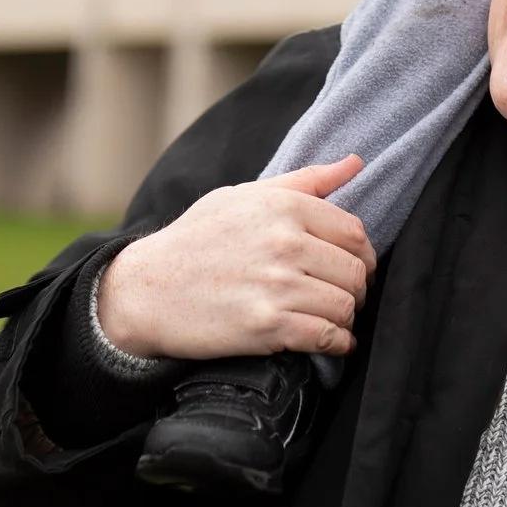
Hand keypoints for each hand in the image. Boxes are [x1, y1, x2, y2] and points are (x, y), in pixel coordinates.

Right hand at [96, 155, 375, 361]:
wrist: (145, 290)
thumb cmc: (195, 240)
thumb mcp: (243, 196)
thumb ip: (304, 181)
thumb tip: (355, 162)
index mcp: (283, 206)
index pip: (354, 233)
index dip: (361, 255)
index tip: (351, 269)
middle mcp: (284, 242)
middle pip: (355, 272)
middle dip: (356, 289)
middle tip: (343, 298)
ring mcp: (277, 285)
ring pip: (345, 306)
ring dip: (345, 319)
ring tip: (332, 320)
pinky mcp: (267, 325)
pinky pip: (327, 337)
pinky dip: (337, 344)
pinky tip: (330, 343)